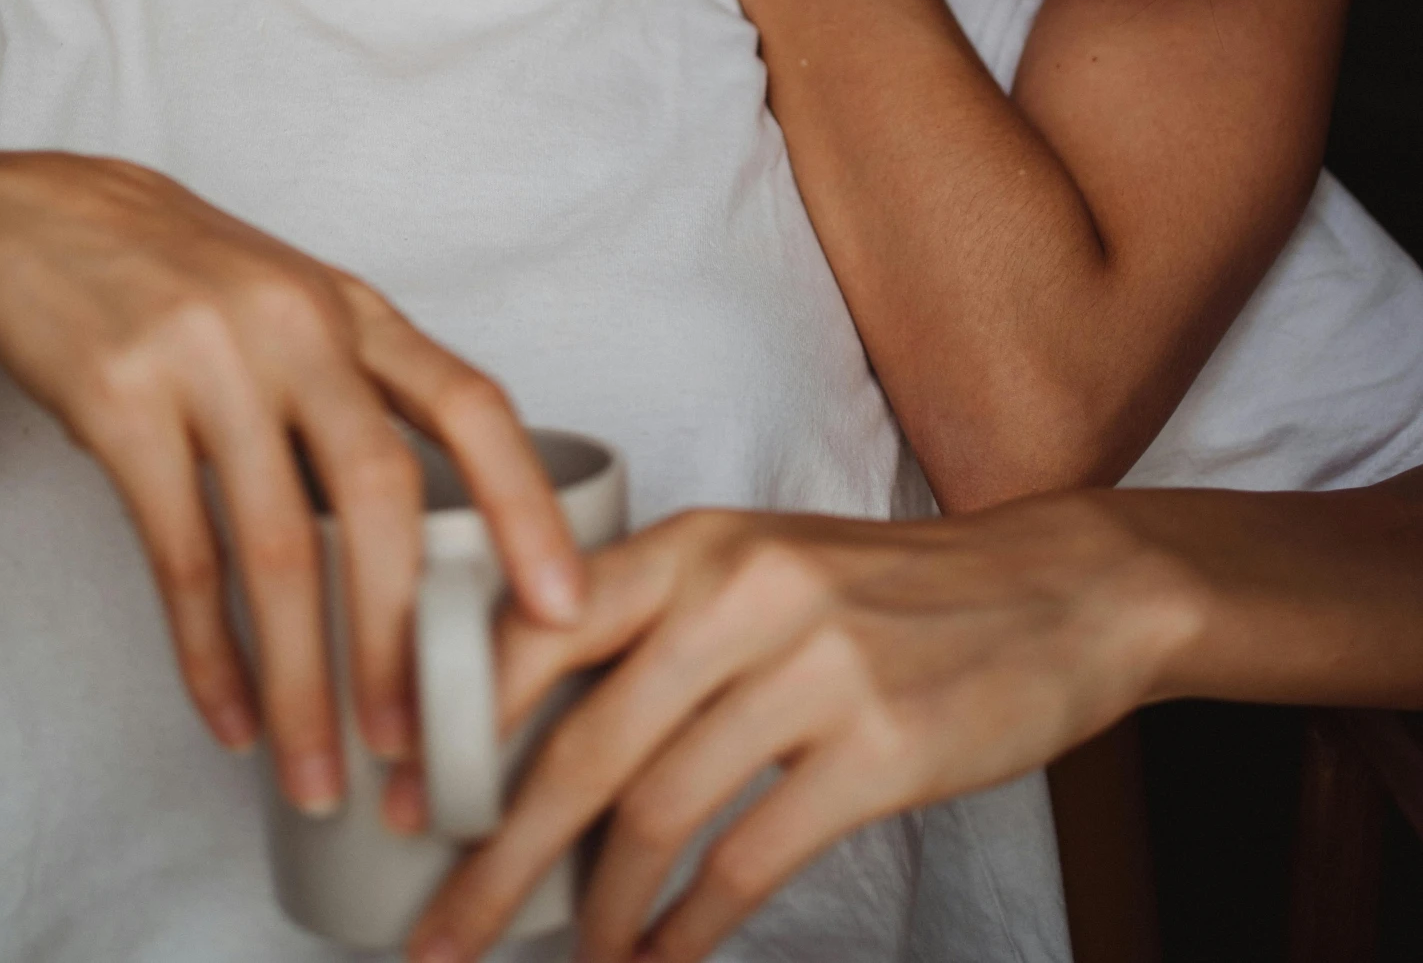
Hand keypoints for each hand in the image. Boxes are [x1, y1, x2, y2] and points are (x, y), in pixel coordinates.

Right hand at [0, 153, 582, 812]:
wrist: (36, 222)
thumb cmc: (186, 281)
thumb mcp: (295, 306)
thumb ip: (362, 396)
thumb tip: (436, 540)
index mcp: (355, 309)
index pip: (470, 403)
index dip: (526, 507)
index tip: (564, 606)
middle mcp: (297, 328)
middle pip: (381, 493)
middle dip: (401, 632)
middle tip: (415, 739)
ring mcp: (208, 361)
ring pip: (278, 547)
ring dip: (301, 676)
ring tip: (317, 769)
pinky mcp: (122, 404)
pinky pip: (180, 555)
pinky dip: (209, 652)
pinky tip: (228, 716)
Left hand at [409, 498, 1193, 962]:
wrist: (1056, 591)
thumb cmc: (888, 591)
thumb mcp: (763, 565)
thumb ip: (660, 624)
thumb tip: (534, 731)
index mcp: (699, 541)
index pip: (542, 626)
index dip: (460, 726)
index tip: (405, 803)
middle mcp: (743, 592)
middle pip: (583, 745)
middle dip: (497, 856)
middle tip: (443, 933)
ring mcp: (815, 669)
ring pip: (658, 813)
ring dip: (598, 912)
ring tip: (566, 959)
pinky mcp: (879, 748)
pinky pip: (750, 860)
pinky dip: (689, 927)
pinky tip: (660, 959)